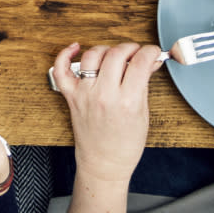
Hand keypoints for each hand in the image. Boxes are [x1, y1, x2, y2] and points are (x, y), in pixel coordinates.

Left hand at [51, 42, 163, 185]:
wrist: (104, 164)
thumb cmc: (125, 145)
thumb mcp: (143, 114)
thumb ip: (144, 84)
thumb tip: (150, 61)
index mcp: (127, 102)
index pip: (140, 62)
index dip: (149, 51)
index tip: (152, 51)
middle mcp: (104, 95)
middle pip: (116, 54)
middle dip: (130, 48)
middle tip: (135, 53)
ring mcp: (85, 94)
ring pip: (93, 55)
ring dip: (106, 49)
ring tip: (114, 56)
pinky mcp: (71, 96)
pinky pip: (61, 69)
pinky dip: (65, 54)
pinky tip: (75, 48)